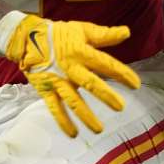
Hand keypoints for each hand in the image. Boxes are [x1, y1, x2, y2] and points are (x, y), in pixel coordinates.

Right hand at [0, 12, 139, 136]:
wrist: (27, 39)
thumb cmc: (60, 34)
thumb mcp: (82, 30)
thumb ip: (105, 35)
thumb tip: (127, 32)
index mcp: (81, 52)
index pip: (105, 63)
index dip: (121, 73)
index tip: (136, 85)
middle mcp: (70, 68)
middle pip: (90, 83)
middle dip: (105, 95)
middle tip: (121, 107)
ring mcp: (57, 81)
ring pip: (72, 100)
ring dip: (85, 115)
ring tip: (99, 130)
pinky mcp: (45, 90)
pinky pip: (54, 108)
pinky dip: (63, 122)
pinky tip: (73, 134)